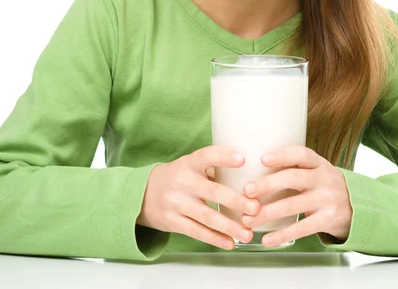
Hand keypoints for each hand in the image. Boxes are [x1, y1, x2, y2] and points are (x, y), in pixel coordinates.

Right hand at [137, 146, 260, 249]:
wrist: (143, 193)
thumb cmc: (178, 177)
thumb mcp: (190, 165)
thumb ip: (213, 169)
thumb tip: (249, 174)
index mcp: (189, 163)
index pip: (207, 155)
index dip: (224, 157)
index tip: (243, 159)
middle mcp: (183, 181)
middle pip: (212, 191)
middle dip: (235, 200)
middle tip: (254, 207)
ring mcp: (177, 203)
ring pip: (206, 216)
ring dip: (229, 226)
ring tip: (248, 233)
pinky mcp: (173, 221)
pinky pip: (197, 231)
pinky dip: (215, 239)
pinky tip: (230, 242)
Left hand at [240, 146, 352, 246]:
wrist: (358, 208)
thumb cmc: (324, 186)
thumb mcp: (316, 171)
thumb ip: (294, 167)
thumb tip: (254, 169)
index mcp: (319, 163)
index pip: (301, 154)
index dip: (282, 155)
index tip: (262, 159)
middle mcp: (324, 178)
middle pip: (293, 178)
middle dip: (268, 184)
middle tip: (247, 191)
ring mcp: (327, 199)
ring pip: (293, 205)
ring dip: (268, 212)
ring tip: (248, 219)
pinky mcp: (328, 220)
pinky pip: (302, 228)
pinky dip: (282, 234)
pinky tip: (267, 239)